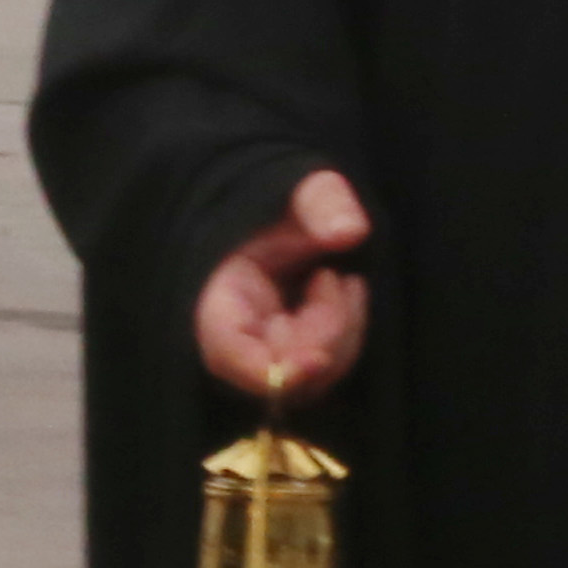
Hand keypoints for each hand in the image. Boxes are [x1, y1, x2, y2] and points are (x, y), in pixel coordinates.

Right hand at [194, 165, 369, 402]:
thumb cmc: (286, 202)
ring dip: (341, 332)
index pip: (227, 353)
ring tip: (341, 279)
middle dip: (323, 333)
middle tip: (332, 278)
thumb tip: (350, 230)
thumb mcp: (302, 189)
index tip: (318, 359)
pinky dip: (347, 335)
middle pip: (278, 370)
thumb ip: (322, 201)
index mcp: (217, 295)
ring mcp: (263, 350)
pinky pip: (324, 369)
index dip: (268, 371)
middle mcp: (236, 335)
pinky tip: (345, 294)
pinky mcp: (290, 356)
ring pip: (308, 378)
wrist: (290, 215)